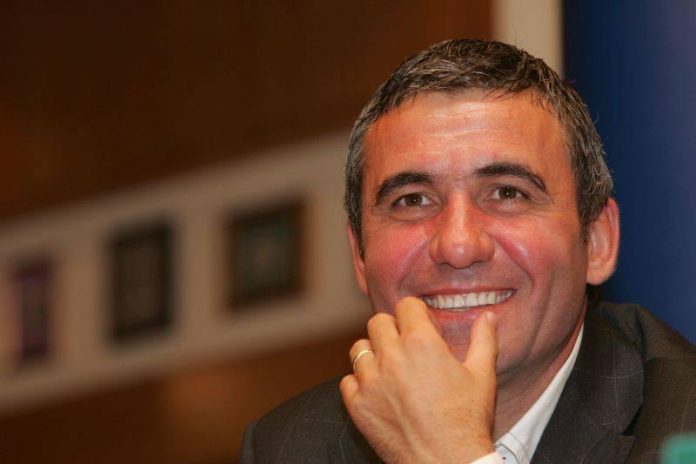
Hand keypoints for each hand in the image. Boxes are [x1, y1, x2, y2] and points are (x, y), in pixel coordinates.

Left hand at [340, 297, 497, 462]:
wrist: (446, 463)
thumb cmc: (467, 421)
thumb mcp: (482, 376)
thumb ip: (483, 339)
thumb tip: (488, 316)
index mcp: (421, 344)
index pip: (406, 306)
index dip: (415, 313)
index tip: (422, 326)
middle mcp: (391, 357)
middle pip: (378, 322)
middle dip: (392, 329)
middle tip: (405, 346)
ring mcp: (371, 382)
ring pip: (359, 349)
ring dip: (373, 354)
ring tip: (389, 368)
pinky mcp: (358, 406)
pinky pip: (347, 381)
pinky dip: (359, 383)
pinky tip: (378, 391)